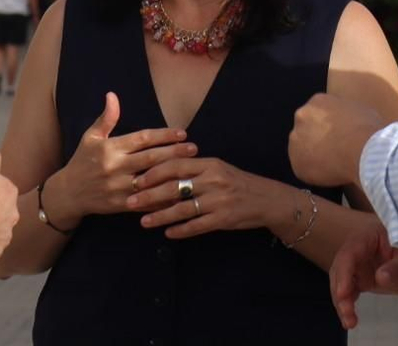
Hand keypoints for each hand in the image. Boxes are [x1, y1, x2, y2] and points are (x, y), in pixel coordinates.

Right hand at [51, 92, 195, 228]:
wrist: (68, 194)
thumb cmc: (82, 161)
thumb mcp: (91, 137)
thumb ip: (106, 118)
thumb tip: (112, 95)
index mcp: (110, 148)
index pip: (142, 139)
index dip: (163, 135)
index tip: (182, 132)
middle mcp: (115, 167)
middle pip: (151, 158)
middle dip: (174, 152)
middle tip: (193, 148)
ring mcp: (119, 188)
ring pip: (151, 181)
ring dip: (172, 175)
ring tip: (191, 169)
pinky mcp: (121, 205)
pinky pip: (146, 202)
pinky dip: (163, 198)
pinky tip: (179, 194)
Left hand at [128, 156, 294, 239]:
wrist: (266, 199)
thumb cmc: (237, 182)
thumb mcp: (218, 168)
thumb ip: (194, 168)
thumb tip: (163, 170)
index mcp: (209, 164)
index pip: (176, 165)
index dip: (154, 173)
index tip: (136, 180)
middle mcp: (213, 180)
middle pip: (175, 187)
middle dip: (149, 195)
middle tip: (130, 201)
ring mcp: (218, 201)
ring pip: (183, 208)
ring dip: (160, 216)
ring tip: (143, 222)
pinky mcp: (223, 219)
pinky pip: (197, 225)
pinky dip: (181, 230)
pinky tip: (168, 233)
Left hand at [290, 93, 383, 186]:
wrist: (363, 150)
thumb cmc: (367, 129)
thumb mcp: (359, 110)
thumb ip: (345, 113)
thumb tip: (347, 121)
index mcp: (317, 101)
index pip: (317, 113)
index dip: (327, 126)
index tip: (337, 135)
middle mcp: (301, 116)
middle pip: (306, 129)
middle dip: (316, 138)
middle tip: (334, 150)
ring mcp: (295, 139)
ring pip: (302, 149)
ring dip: (313, 155)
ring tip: (334, 163)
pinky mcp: (296, 163)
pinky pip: (304, 169)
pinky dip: (314, 173)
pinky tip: (331, 174)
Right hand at [329, 221, 397, 329]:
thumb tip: (380, 278)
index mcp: (371, 236)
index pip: (351, 252)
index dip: (345, 272)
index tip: (344, 293)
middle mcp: (360, 248)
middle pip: (341, 267)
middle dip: (340, 291)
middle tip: (347, 313)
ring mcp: (359, 262)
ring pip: (342, 280)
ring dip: (342, 301)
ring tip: (350, 322)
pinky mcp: (362, 276)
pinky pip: (349, 289)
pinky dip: (348, 303)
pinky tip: (351, 319)